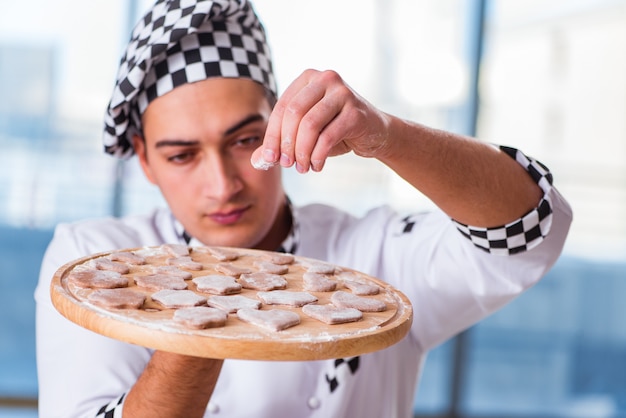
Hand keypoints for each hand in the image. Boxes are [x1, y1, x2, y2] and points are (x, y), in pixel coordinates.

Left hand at [251, 69, 390, 172]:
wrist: (375, 133)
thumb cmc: (336, 130)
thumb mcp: (306, 135)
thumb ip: (281, 144)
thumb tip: (256, 161)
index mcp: (308, 79)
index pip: (282, 107)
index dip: (272, 135)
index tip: (270, 159)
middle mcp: (325, 79)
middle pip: (294, 114)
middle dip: (287, 144)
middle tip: (287, 165)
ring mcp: (343, 93)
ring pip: (310, 125)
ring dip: (302, 152)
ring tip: (303, 167)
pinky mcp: (356, 111)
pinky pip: (328, 137)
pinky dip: (318, 156)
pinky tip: (317, 166)